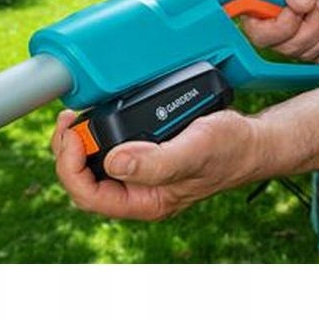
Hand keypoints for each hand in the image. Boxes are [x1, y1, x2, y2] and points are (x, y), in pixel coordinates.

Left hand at [51, 108, 264, 219]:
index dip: (71, 167)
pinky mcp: (145, 154)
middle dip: (67, 151)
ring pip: (91, 166)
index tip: (75, 135)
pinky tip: (96, 116)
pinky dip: (96, 133)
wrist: (250, 141)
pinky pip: (108, 150)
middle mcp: (138, 191)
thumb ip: (157, 161)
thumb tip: (113, 162)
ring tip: (77, 116)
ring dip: (78, 141)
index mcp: (146, 202)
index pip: (89, 196)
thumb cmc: (229, 149)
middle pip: (82, 181)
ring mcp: (140, 174)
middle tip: (69, 119)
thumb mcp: (195, 150)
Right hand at [241, 0, 318, 62]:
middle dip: (315, 22)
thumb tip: (302, 4)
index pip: (261, 36)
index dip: (285, 26)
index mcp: (255, 13)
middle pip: (292, 48)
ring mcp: (291, 44)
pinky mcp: (311, 47)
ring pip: (314, 53)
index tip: (299, 6)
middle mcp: (270, 34)